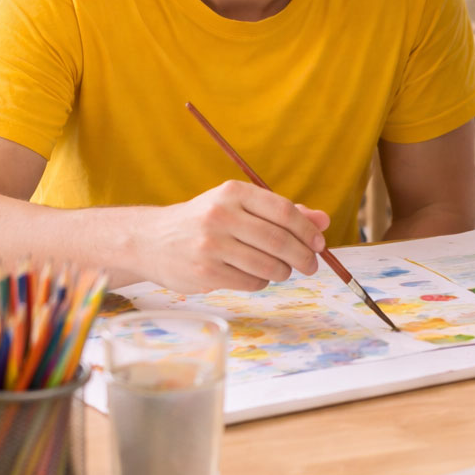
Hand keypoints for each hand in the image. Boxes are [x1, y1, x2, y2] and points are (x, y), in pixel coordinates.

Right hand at [142, 181, 329, 292]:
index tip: (319, 243)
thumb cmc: (204, 221)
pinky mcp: (205, 272)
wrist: (151, 240)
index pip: (283, 211)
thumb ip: (280, 212)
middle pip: (278, 240)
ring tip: (281, 270)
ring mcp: (211, 245)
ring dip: (283, 271)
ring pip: (267, 265)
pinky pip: (250, 281)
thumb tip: (323, 220)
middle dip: (303, 256)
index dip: (307, 229)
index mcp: (233, 192)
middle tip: (311, 265)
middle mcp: (221, 215)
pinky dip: (261, 281)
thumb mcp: (237, 206)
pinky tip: (254, 274)